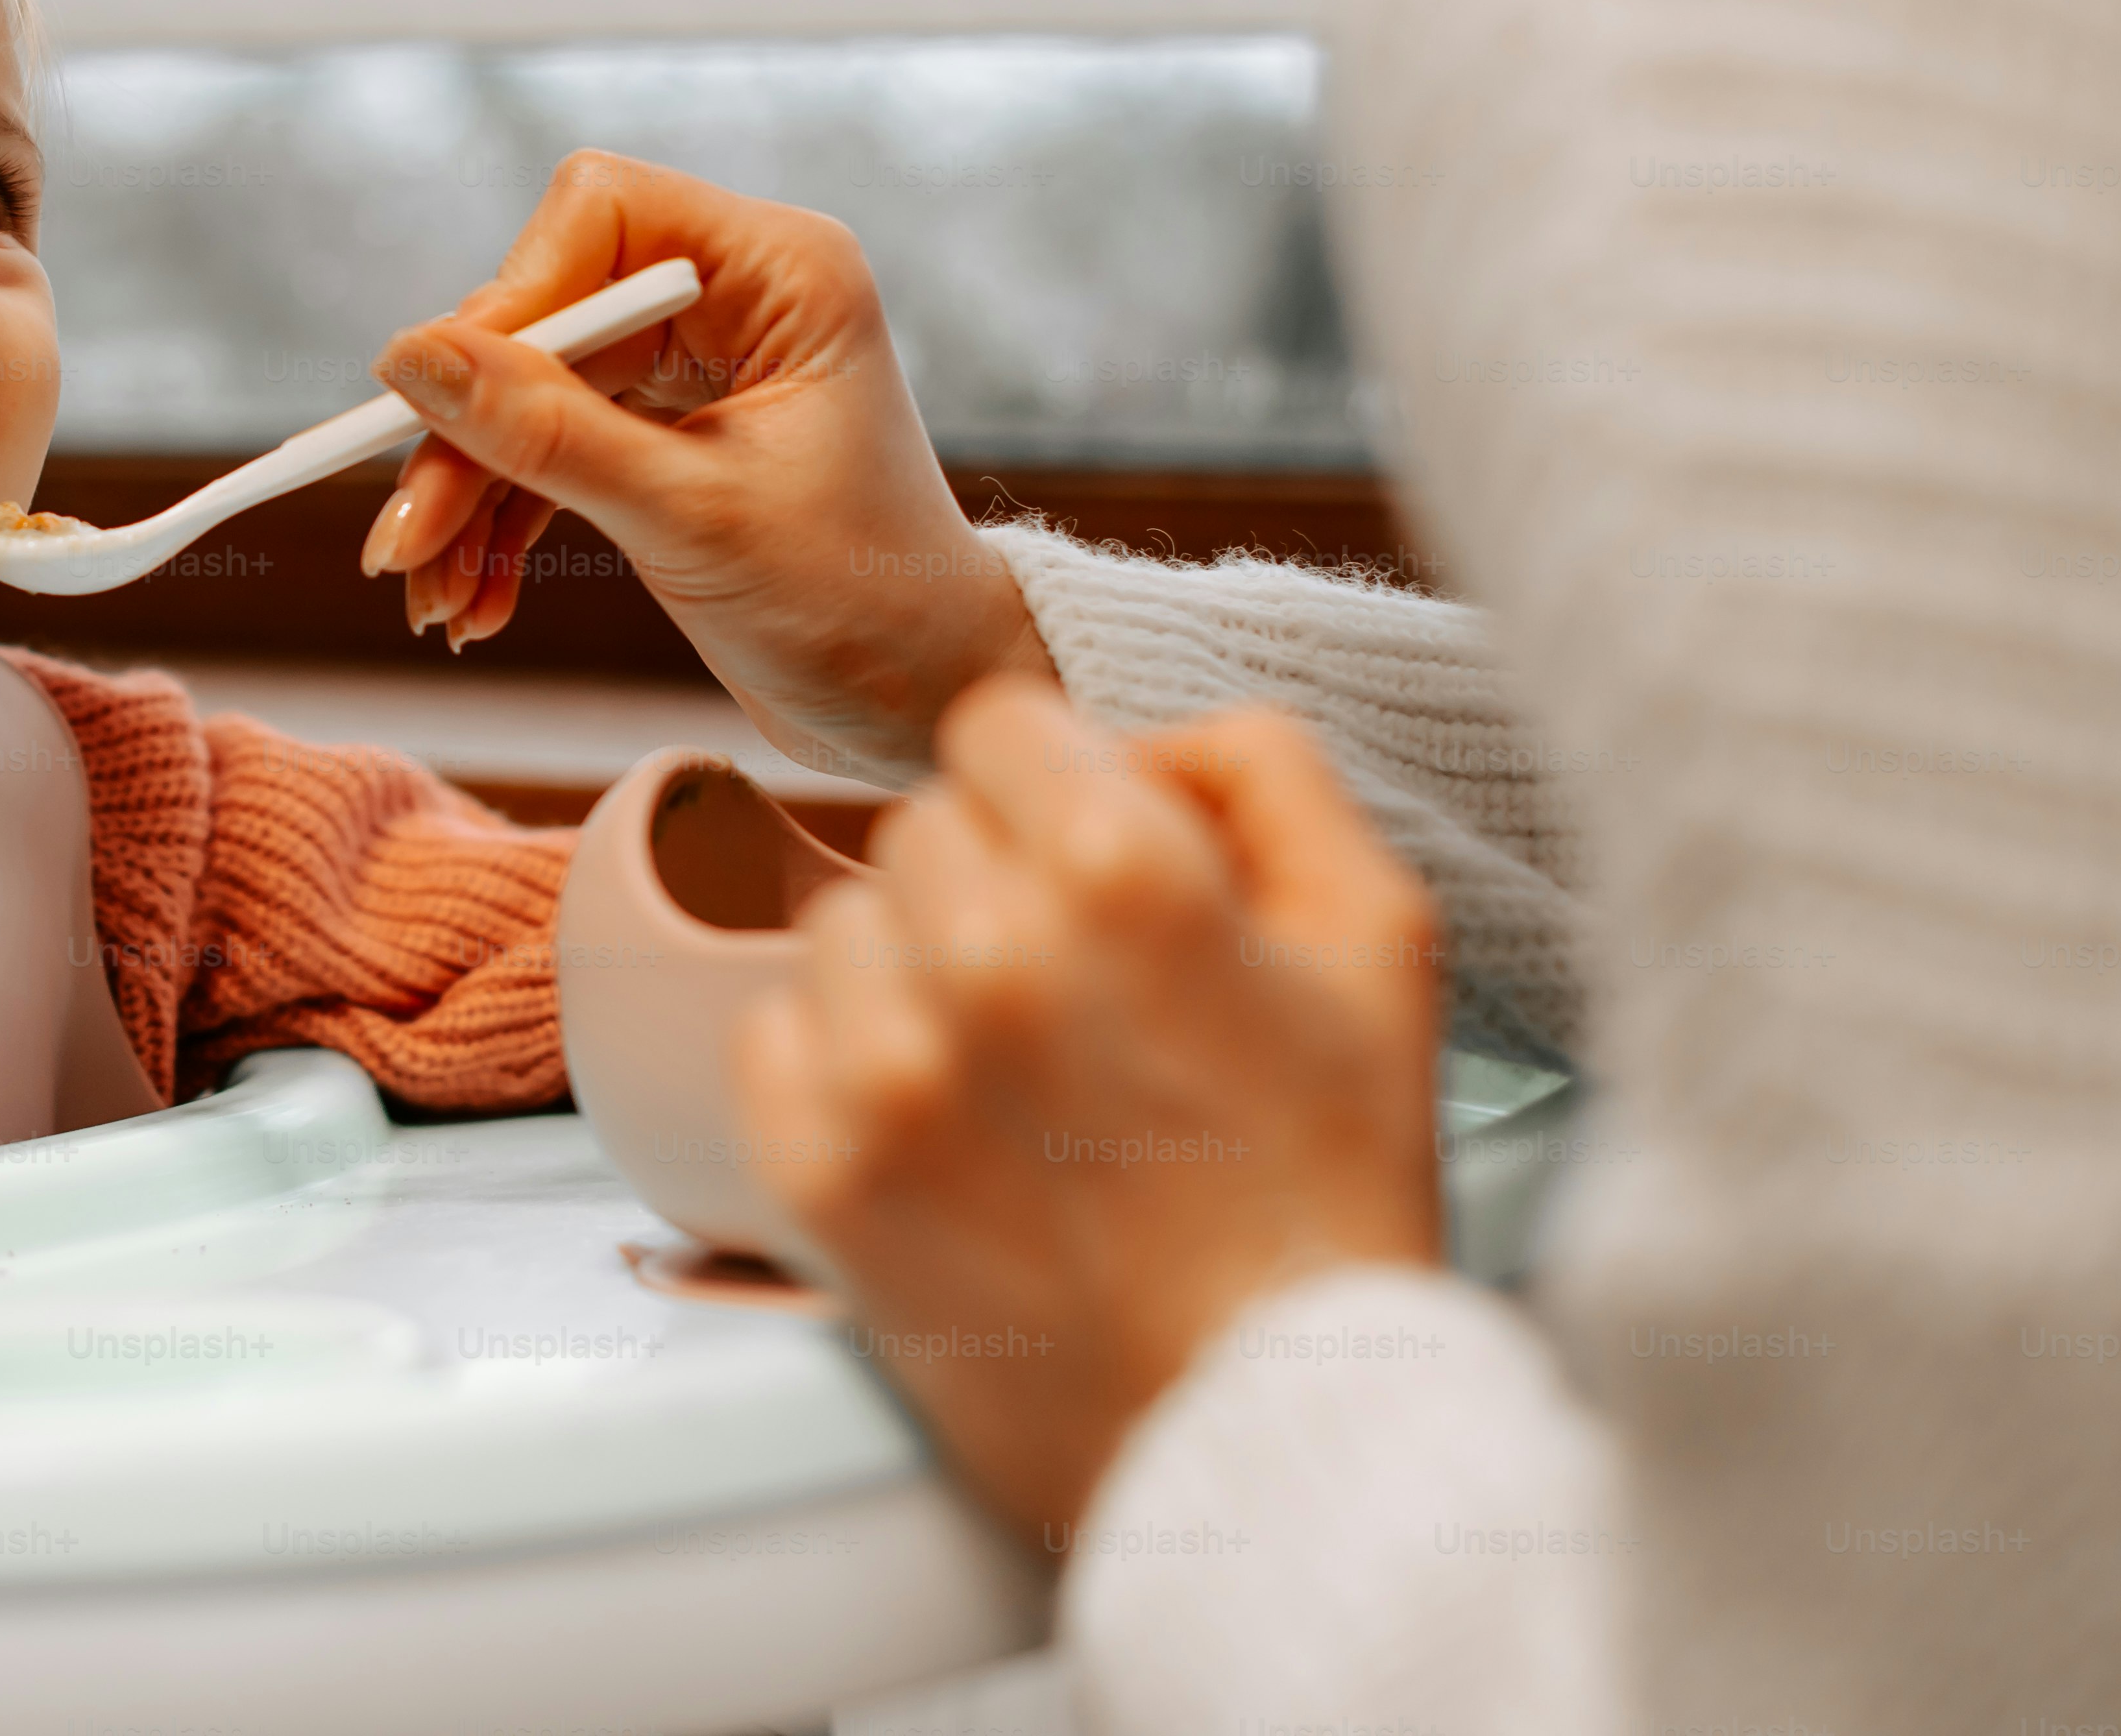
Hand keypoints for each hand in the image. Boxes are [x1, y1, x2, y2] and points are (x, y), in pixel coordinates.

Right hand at [364, 150, 1051, 779]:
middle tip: (402, 542)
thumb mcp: (691, 519)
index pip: (597, 216)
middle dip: (467, 435)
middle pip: (546, 316)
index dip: (506, 304)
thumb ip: (547, 433)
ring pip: (531, 390)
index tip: (434, 407)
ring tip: (432, 601)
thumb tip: (407, 357)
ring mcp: (697, 365)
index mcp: (780, 270)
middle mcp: (736, 295)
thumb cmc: (857, 605)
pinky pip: (551, 448)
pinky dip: (503, 522)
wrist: (924, 703)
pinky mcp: (667, 434)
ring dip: (470, 495)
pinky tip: (473, 602)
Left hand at [726, 680, 1445, 1541]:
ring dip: (914, 972)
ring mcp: (885, 1066)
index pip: (997, 723)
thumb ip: (1263, 777)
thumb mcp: (1379, 942)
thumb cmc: (1333, 1193)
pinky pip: (778, 1031)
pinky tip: (941, 1127)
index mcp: (1124, 875)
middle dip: (995, 880)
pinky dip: (842, 1062)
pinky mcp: (817, 1168)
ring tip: (1013, 1074)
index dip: (1051, 781)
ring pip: (845, 922)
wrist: (1263, 1434)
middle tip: (1076, 995)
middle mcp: (985, 952)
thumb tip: (1142, 738)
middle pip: (924, 823)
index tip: (1085, 859)